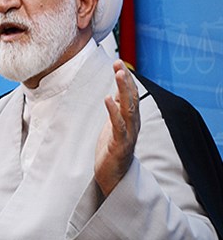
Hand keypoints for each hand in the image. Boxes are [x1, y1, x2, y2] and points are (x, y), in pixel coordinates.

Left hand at [94, 60, 139, 195]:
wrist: (113, 176)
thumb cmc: (112, 149)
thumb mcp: (114, 124)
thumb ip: (117, 108)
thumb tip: (115, 90)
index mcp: (130, 118)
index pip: (130, 94)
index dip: (125, 78)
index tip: (118, 62)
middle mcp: (132, 124)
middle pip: (131, 98)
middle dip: (125, 80)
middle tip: (119, 64)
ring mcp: (127, 134)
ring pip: (128, 108)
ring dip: (123, 90)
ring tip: (118, 74)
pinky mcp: (119, 145)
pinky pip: (118, 126)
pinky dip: (113, 112)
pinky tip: (107, 99)